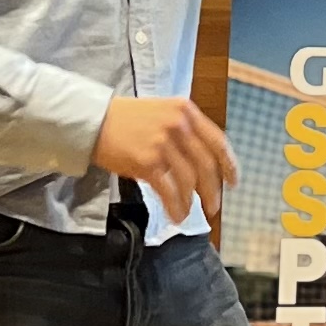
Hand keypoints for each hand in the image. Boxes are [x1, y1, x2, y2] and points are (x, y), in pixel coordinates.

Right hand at [95, 94, 235, 223]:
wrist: (93, 121)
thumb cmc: (126, 119)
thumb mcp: (161, 112)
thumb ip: (184, 129)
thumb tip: (202, 160)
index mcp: (185, 110)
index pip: (218, 141)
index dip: (229, 165)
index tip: (233, 182)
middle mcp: (178, 124)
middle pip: (206, 164)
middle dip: (213, 190)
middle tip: (214, 207)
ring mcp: (163, 143)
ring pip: (189, 180)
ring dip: (192, 202)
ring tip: (189, 214)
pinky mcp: (147, 162)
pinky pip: (169, 191)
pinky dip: (176, 207)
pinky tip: (176, 215)